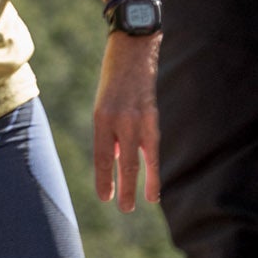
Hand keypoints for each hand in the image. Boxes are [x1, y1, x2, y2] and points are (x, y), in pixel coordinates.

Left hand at [93, 33, 160, 212]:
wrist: (133, 48)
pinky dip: (154, 168)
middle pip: (120, 162)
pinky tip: (156, 184)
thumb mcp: (103, 104)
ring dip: (139, 184)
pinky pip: (153, 149)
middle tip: (123, 209)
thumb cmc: (114, 77)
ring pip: (138, 159)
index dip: (104, 179)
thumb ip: (111, 130)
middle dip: (121, 188)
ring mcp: (138, 119)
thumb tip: (119, 157)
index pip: (102, 156)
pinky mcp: (154, 116)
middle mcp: (119, 121)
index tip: (105, 197)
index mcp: (101, 119)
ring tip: (138, 204)